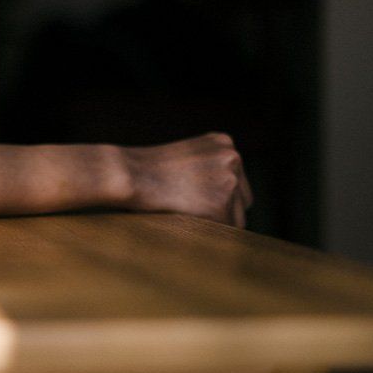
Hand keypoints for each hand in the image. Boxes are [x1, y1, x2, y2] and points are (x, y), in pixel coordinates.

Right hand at [122, 133, 253, 226]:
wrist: (128, 175)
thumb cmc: (145, 171)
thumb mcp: (184, 156)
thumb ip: (207, 169)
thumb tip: (219, 194)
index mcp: (223, 142)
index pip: (236, 180)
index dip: (215, 195)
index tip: (194, 199)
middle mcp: (233, 158)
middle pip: (244, 199)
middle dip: (223, 209)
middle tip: (190, 209)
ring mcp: (230, 180)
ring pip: (237, 217)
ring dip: (216, 221)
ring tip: (184, 211)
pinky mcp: (222, 204)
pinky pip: (226, 230)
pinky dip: (208, 230)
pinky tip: (185, 216)